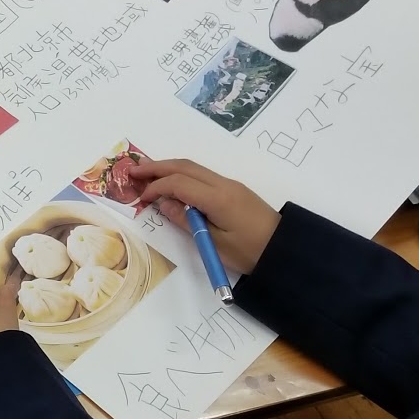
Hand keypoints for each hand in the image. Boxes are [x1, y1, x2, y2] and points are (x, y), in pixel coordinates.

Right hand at [130, 158, 279, 274]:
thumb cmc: (250, 252)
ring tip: (146, 171)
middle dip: (157, 167)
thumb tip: (165, 204)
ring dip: (169, 168)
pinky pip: (202, 175)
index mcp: (218, 198)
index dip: (156, 188)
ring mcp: (230, 185)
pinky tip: (171, 182)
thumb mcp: (214, 243)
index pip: (179, 183)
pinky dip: (182, 175)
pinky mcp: (233, 190)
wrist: (285, 249)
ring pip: (194, 168)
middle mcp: (224, 185)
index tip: (140, 198)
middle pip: (185, 167)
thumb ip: (187, 222)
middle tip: (132, 171)